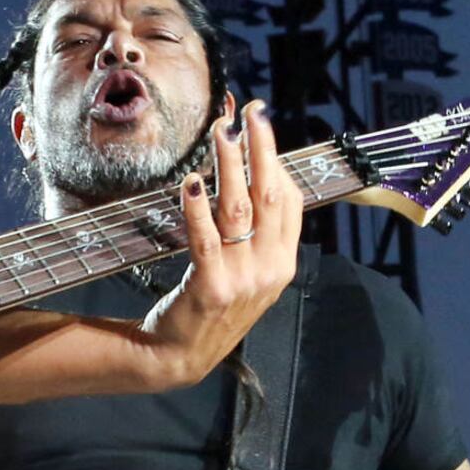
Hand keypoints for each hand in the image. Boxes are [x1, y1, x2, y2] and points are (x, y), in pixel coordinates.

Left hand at [146, 99, 304, 383]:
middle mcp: (268, 269)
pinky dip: (198, 209)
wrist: (180, 356)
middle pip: (268, 196)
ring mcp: (242, 280)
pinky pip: (205, 239)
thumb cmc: (212, 306)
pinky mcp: (210, 288)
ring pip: (238, 209)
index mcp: (282, 262)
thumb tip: (253, 176)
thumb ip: (256, 234)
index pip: (290, 200)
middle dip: (260, 149)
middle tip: (250, 113)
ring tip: (221, 132)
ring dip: (230, 165)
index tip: (260, 124)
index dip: (277, 158)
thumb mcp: (248, 273)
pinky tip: (192, 182)